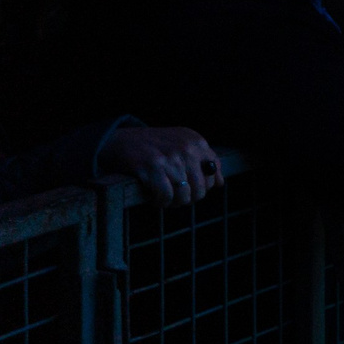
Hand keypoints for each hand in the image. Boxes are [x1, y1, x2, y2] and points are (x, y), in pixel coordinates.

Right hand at [98, 126, 223, 206]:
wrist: (123, 140)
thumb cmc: (156, 146)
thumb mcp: (183, 144)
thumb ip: (204, 160)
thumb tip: (220, 184)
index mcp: (197, 141)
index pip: (214, 172)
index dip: (204, 186)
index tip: (191, 188)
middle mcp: (186, 148)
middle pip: (201, 187)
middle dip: (190, 197)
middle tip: (177, 198)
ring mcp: (170, 158)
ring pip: (184, 194)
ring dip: (175, 202)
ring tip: (168, 199)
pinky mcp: (152, 167)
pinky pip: (166, 195)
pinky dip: (162, 202)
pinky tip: (157, 200)